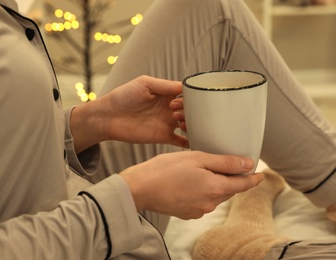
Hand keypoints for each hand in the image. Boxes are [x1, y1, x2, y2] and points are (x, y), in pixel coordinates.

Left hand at [101, 75, 187, 146]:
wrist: (108, 117)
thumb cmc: (123, 96)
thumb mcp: (144, 83)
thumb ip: (164, 85)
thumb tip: (183, 86)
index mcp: (166, 94)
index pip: (186, 94)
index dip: (188, 96)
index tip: (178, 100)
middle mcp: (169, 109)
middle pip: (190, 110)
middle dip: (189, 111)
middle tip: (175, 111)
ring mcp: (167, 123)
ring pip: (188, 124)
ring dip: (191, 124)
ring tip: (181, 124)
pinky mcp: (163, 136)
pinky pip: (181, 141)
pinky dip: (190, 141)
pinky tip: (193, 139)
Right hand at [120, 151, 263, 219]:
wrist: (140, 188)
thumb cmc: (165, 169)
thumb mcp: (197, 158)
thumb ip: (225, 163)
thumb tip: (248, 164)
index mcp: (215, 188)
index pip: (242, 185)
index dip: (253, 179)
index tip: (260, 175)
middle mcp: (210, 203)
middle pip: (228, 190)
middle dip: (231, 180)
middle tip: (230, 166)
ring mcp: (198, 211)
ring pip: (215, 196)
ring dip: (215, 185)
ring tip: (204, 172)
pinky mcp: (187, 213)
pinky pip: (202, 201)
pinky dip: (202, 191)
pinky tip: (191, 182)